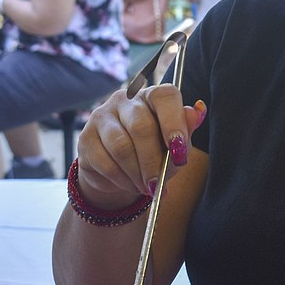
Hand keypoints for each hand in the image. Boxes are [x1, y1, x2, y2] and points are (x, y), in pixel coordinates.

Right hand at [75, 84, 205, 211]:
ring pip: (121, 147)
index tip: (180, 151)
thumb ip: (186, 130)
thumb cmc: (156, 153)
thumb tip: (199, 110)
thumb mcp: (176, 145)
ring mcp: (102, 115)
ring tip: (146, 187)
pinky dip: (121, 179)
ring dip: (136, 173)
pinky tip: (130, 184)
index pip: (165, 97)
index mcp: (153, 96)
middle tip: (158, 184)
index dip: (174, 123)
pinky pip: (104, 161)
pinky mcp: (86, 137)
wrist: (123, 174)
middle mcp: (126, 100)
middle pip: (141, 127)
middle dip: (152, 161)